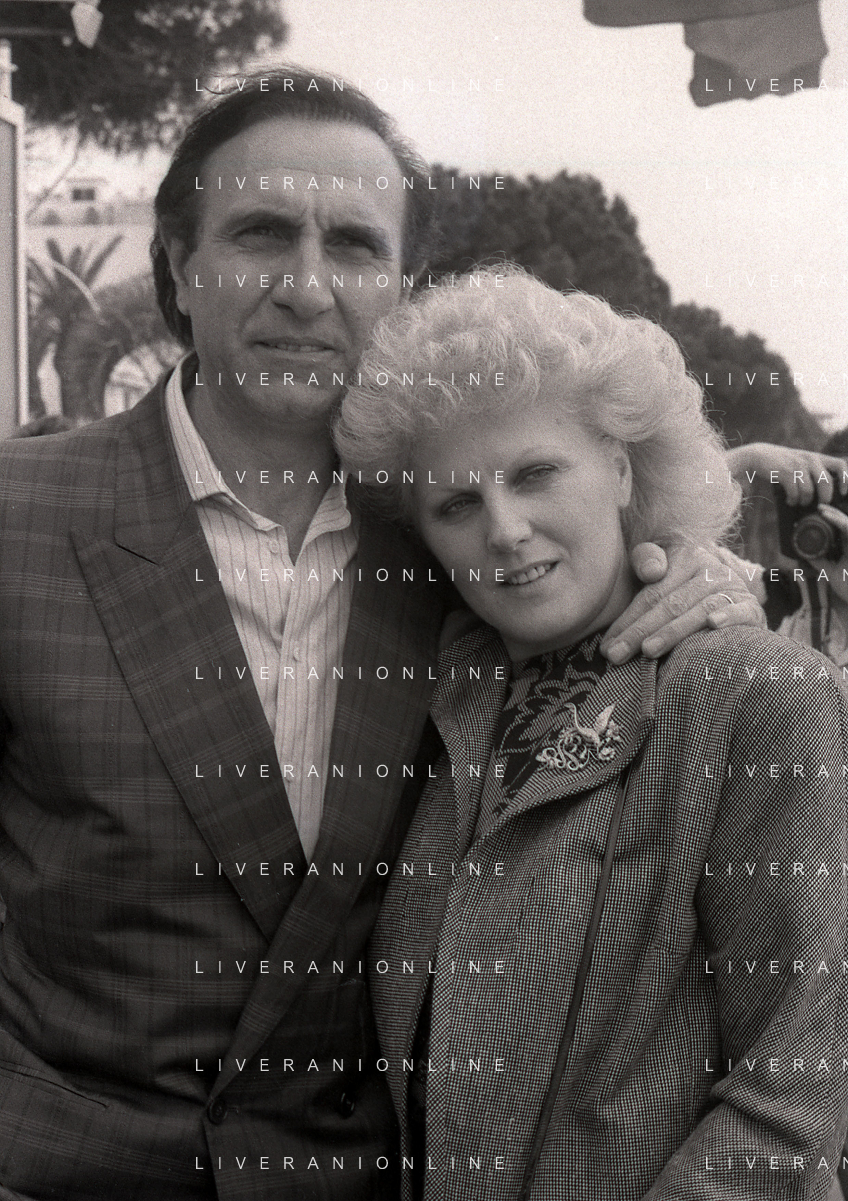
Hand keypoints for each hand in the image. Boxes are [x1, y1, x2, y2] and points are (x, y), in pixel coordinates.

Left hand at [600, 543, 763, 663]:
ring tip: (649, 650)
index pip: (652, 593)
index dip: (628, 620)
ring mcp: (732, 587)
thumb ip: (645, 560)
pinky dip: (729, 617)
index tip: (607, 647)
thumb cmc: (681, 586)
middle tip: (616, 655)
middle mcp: (711, 569)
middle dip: (640, 631)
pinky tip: (713, 624)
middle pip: (671, 604)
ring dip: (674, 630)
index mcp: (685, 556)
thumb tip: (650, 572)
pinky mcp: (751, 607)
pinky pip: (742, 611)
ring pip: (700, 609)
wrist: (728, 590)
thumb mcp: (661, 568)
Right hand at [727, 442, 847, 504]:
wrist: (759, 455)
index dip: (845, 480)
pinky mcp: (785, 472)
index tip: (843, 492)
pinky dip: (793, 500)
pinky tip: (790, 501)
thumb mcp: (800, 462)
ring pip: (809, 491)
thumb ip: (812, 472)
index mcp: (817, 457)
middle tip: (819, 506)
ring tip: (798, 502)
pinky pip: (795, 492)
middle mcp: (810, 459)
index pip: (841, 465)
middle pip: (826, 482)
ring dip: (804, 501)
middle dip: (824, 498)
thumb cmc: (782, 463)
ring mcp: (798, 465)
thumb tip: (824, 493)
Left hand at [808, 504, 847, 605]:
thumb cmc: (847, 588)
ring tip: (823, 511)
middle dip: (833, 513)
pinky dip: (842, 524)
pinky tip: (834, 520)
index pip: (841, 529)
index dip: (831, 519)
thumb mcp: (829, 572)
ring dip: (837, 516)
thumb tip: (804, 554)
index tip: (817, 513)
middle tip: (819, 507)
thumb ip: (820, 562)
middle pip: (846, 523)